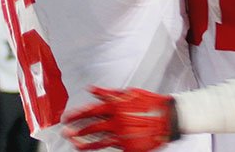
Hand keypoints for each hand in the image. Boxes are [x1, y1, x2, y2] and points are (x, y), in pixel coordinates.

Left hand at [62, 87, 177, 150]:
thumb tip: (92, 89)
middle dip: (76, 130)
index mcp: (115, 106)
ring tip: (75, 144)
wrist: (168, 117)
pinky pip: (112, 148)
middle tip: (66, 132)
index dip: (76, 115)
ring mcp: (122, 135)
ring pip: (98, 141)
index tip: (66, 117)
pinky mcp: (128, 146)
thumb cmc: (149, 103)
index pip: (90, 111)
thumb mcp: (128, 93)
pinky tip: (95, 148)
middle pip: (90, 127)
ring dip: (84, 143)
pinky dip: (102, 148)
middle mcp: (116, 121)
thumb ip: (108, 92)